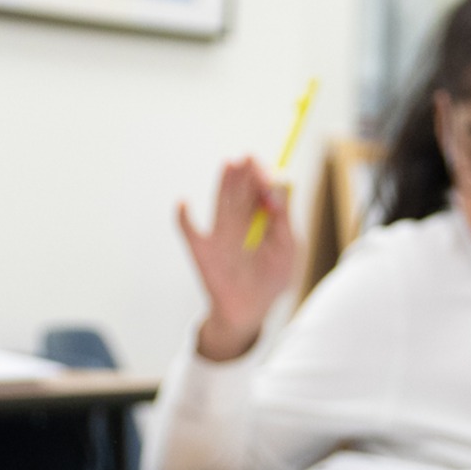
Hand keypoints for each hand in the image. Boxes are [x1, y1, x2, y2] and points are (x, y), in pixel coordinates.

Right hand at [177, 158, 296, 362]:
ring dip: (224, 183)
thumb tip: (279, 186)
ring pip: (221, 203)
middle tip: (247, 157)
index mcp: (262, 218)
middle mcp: (240, 221)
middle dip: (245, 173)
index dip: (263, 176)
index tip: (267, 171)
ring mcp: (220, 234)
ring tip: (229, 164)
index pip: (262, 189)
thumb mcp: (287, 247)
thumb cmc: (272, 279)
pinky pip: (189, 232)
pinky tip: (183, 203)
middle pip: (241, 191)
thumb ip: (283, 217)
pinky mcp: (203, 251)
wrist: (250, 312)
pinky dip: (183, 218)